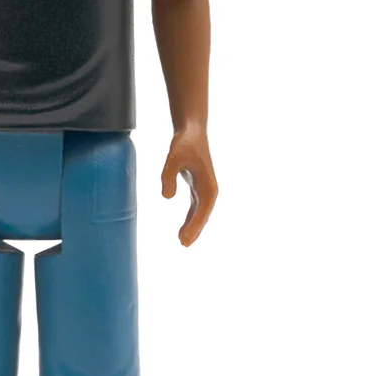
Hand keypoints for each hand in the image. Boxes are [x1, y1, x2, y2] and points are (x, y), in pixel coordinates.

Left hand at [160, 123, 217, 246]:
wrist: (191, 131)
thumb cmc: (184, 143)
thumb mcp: (173, 157)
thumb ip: (168, 176)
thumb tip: (166, 198)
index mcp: (208, 185)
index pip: (201, 211)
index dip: (194, 226)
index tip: (185, 238)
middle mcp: (209, 190)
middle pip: (202, 215)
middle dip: (194, 230)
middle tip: (183, 244)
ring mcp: (204, 189)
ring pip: (199, 213)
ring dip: (192, 227)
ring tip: (182, 241)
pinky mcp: (198, 187)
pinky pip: (195, 208)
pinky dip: (190, 218)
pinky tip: (183, 228)